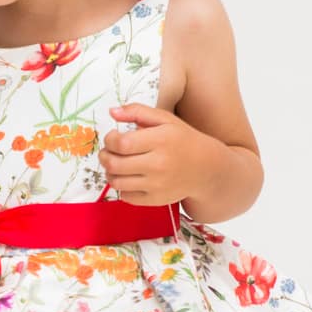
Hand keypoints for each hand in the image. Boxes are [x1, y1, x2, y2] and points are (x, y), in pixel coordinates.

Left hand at [101, 102, 222, 203]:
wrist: (207, 169)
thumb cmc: (183, 141)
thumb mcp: (165, 119)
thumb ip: (137, 111)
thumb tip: (112, 112)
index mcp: (160, 140)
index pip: (120, 144)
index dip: (109, 140)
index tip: (113, 137)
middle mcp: (158, 165)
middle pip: (114, 164)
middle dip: (105, 156)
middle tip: (108, 151)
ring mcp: (157, 185)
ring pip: (116, 182)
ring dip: (109, 172)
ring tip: (116, 164)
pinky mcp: (156, 200)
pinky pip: (126, 197)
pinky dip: (122, 187)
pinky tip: (129, 177)